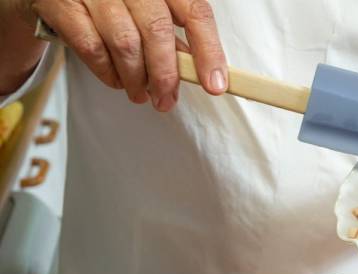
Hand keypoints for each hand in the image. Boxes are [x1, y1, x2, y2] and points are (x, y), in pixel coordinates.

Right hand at [28, 0, 226, 110]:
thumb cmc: (114, 1)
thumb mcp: (148, 8)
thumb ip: (170, 33)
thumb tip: (195, 69)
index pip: (195, 12)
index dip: (209, 51)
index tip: (214, 84)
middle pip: (158, 31)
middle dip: (166, 75)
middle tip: (166, 100)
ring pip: (126, 43)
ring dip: (137, 79)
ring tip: (140, 94)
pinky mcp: (64, 4)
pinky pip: (92, 47)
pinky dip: (107, 72)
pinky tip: (116, 80)